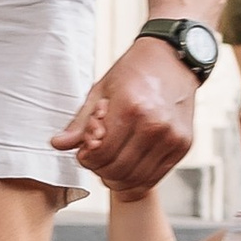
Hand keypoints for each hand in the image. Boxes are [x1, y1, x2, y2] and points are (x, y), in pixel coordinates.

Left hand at [54, 35, 195, 197]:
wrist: (172, 60)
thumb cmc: (134, 72)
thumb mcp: (101, 90)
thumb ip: (80, 122)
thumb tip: (58, 144)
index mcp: (131, 108)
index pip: (101, 155)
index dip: (87, 159)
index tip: (85, 151)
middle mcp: (154, 125)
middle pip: (118, 171)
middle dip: (100, 170)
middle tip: (96, 159)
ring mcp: (172, 137)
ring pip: (136, 180)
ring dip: (117, 180)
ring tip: (111, 164)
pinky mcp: (183, 145)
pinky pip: (155, 178)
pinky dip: (137, 180)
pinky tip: (128, 169)